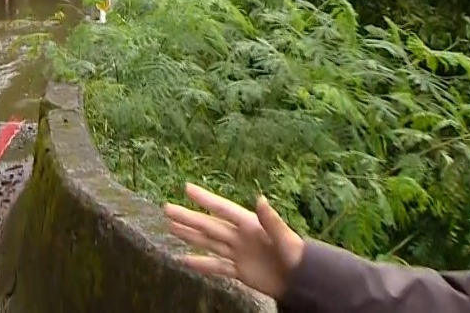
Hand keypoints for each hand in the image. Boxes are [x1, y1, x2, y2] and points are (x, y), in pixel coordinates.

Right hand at [163, 182, 305, 298]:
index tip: (187, 188)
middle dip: (188, 217)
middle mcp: (240, 237)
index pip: (223, 209)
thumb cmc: (297, 257)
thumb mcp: (286, 238)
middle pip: (209, 225)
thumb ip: (271, 220)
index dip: (205, 199)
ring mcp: (238, 253)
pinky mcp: (239, 270)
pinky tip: (183, 260)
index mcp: (250, 225)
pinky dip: (200, 264)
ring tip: (171, 227)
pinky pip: (216, 266)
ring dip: (190, 235)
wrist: (302, 282)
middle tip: (167, 208)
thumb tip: (259, 198)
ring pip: (208, 242)